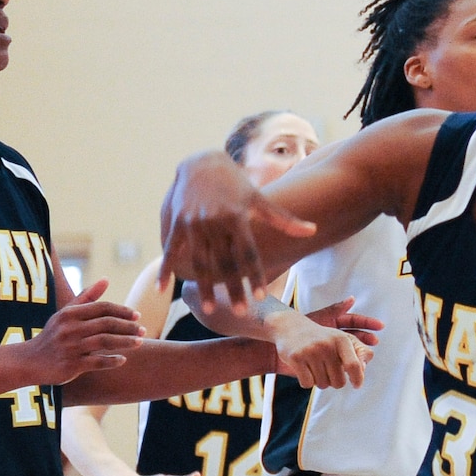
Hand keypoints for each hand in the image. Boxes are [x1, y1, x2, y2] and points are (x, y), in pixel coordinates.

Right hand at [27, 279, 143, 383]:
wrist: (29, 361)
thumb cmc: (53, 335)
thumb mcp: (66, 314)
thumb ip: (87, 297)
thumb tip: (106, 279)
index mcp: (70, 313)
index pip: (102, 307)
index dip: (122, 311)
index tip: (137, 315)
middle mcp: (70, 329)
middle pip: (106, 324)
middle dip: (128, 327)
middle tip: (143, 330)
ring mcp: (70, 347)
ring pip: (105, 342)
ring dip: (125, 342)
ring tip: (140, 343)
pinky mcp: (71, 365)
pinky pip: (97, 362)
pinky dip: (112, 360)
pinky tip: (123, 360)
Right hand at [160, 152, 315, 312]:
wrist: (201, 163)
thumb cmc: (236, 184)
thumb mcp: (259, 199)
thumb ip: (283, 219)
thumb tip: (313, 231)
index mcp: (236, 217)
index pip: (248, 252)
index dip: (255, 275)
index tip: (261, 296)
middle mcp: (214, 222)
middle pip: (226, 261)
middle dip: (234, 287)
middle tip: (242, 312)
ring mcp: (192, 224)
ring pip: (200, 261)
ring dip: (204, 287)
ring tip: (211, 309)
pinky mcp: (175, 223)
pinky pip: (171, 251)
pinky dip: (165, 269)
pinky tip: (162, 289)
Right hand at [269, 297, 380, 388]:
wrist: (288, 326)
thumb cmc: (319, 337)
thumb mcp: (340, 338)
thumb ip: (357, 352)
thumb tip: (364, 368)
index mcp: (341, 339)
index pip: (355, 366)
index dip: (358, 379)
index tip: (356, 385)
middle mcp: (327, 344)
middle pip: (339, 381)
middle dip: (334, 381)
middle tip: (327, 372)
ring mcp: (311, 351)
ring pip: (323, 384)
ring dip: (319, 381)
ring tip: (314, 367)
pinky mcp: (296, 358)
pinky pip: (307, 384)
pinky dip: (306, 382)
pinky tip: (304, 370)